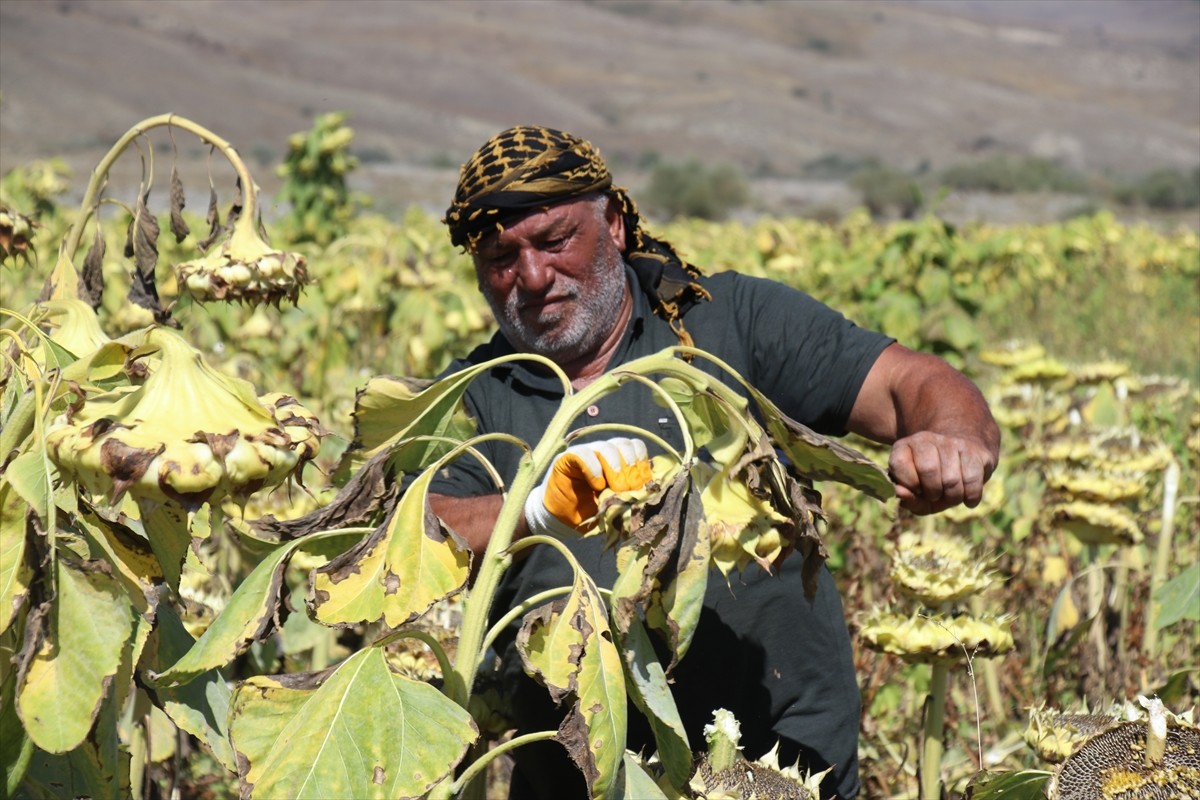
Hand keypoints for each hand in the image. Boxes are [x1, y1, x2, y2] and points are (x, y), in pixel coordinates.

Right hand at [525, 437, 651, 535]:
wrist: (563, 519)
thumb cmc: (593, 511)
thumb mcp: (618, 504)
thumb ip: (632, 495)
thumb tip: (650, 493)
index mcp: (620, 460)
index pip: (637, 447)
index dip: (642, 464)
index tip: (643, 485)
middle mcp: (604, 452)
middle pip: (624, 444)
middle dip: (630, 467)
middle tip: (628, 489)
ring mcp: (586, 453)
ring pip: (606, 447)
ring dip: (614, 467)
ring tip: (612, 488)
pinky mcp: (567, 459)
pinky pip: (583, 454)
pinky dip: (593, 468)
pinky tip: (597, 484)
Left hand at [888, 431, 995, 514]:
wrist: (960, 461)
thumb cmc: (932, 484)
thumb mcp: (916, 494)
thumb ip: (906, 498)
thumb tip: (900, 493)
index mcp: (903, 447)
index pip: (899, 464)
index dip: (909, 486)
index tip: (917, 490)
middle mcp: (926, 439)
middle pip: (928, 470)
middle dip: (933, 493)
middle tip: (936, 496)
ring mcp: (952, 442)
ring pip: (951, 479)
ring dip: (952, 498)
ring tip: (951, 496)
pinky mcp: (976, 450)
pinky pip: (972, 481)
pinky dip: (970, 497)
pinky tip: (968, 497)